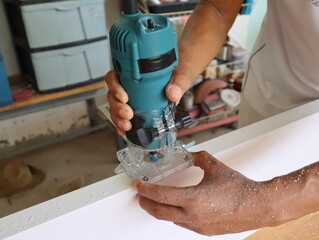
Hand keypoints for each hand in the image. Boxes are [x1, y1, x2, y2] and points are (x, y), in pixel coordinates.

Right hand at [105, 66, 191, 133]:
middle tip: (128, 114)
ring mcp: (129, 98)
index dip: (115, 87)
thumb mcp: (180, 74)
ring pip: (115, 107)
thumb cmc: (175, 73)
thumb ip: (179, 81)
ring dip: (118, 118)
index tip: (124, 97)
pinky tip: (125, 130)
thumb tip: (173, 94)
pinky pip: (122, 117)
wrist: (179, 81)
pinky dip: (121, 125)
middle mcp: (127, 84)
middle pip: (113, 95)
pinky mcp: (133, 108)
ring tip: (127, 125)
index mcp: (132, 72)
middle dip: (117, 107)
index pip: (114, 77)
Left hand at [133, 151, 270, 235]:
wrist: (258, 206)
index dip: (145, 190)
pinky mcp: (204, 231)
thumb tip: (189, 155)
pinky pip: (182, 224)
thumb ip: (198, 158)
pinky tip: (175, 209)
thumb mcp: (215, 167)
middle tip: (140, 195)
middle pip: (159, 211)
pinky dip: (173, 215)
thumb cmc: (239, 189)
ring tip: (154, 201)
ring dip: (159, 210)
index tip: (138, 185)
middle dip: (146, 203)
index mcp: (193, 199)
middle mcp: (193, 215)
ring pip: (169, 219)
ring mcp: (198, 226)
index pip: (160, 195)